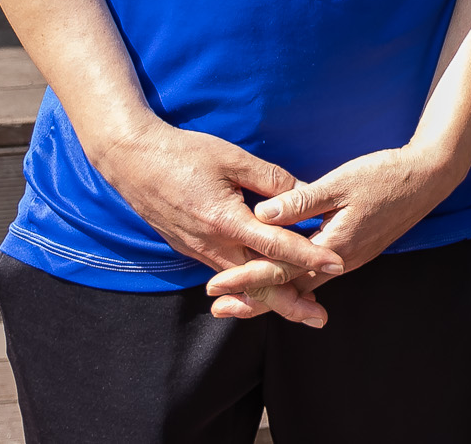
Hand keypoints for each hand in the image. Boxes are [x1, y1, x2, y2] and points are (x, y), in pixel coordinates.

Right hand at [85, 118, 338, 286]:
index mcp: (225, 220)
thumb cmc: (184, 153)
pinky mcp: (192, 249)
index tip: (337, 264)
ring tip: (300, 308)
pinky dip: (249, 285)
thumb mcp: (232, 158)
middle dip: (290, 302)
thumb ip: (270, 179)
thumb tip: (303, 194)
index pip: (276, 245)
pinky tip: (266, 288)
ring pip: (241, 283)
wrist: (132, 161)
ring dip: (271, 298)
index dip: (309, 255)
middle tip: (320, 318)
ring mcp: (199, 251)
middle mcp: (211, 244)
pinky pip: (226, 274)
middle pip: (258, 282)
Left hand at [205, 143, 461, 325]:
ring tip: (239, 299)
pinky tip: (279, 275)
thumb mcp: (340, 183)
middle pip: (289, 289)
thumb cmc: (385, 176)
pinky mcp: (353, 251)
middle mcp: (340, 262)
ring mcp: (349, 259)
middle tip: (218, 307)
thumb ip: (300, 201)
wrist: (428, 179)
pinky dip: (292, 280)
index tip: (215, 285)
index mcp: (333, 246)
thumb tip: (261, 214)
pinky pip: (315, 274)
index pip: (280, 270)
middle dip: (253, 299)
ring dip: (270, 292)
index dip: (245, 277)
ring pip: (302, 285)